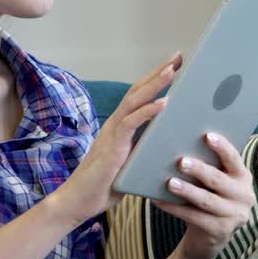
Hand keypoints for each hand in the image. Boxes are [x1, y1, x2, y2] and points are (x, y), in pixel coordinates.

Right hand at [48, 51, 182, 226]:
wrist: (79, 202)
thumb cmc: (106, 185)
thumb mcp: (134, 163)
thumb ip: (147, 149)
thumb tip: (172, 143)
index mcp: (121, 126)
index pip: (141, 96)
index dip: (157, 79)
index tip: (176, 65)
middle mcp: (116, 124)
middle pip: (138, 90)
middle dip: (159, 72)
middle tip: (178, 56)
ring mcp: (112, 133)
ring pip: (135, 101)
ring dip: (155, 84)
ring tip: (173, 70)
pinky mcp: (112, 146)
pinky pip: (131, 123)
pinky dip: (148, 111)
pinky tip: (164, 103)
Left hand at [152, 132, 255, 258]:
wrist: (211, 235)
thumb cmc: (209, 197)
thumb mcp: (215, 183)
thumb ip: (209, 167)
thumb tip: (181, 146)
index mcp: (243, 177)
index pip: (234, 159)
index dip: (222, 147)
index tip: (207, 136)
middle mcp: (244, 196)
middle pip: (218, 180)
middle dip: (199, 170)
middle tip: (180, 161)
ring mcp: (234, 215)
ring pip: (206, 200)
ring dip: (187, 190)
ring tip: (169, 183)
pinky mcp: (221, 231)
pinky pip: (194, 217)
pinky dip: (175, 208)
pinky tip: (159, 201)